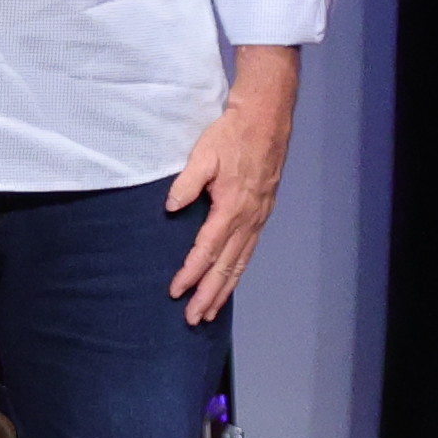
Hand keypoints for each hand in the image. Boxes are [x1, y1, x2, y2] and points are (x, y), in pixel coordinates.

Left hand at [166, 45, 298, 323]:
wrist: (266, 119)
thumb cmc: (231, 135)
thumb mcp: (202, 155)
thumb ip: (186, 184)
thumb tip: (171, 208)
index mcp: (231, 206)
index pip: (206, 249)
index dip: (191, 273)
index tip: (176, 292)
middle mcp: (248, 218)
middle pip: (226, 265)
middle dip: (209, 294)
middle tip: (194, 319)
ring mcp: (258, 217)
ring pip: (240, 262)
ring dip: (224, 289)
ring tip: (210, 311)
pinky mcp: (262, 213)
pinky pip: (249, 250)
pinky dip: (238, 271)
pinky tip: (229, 281)